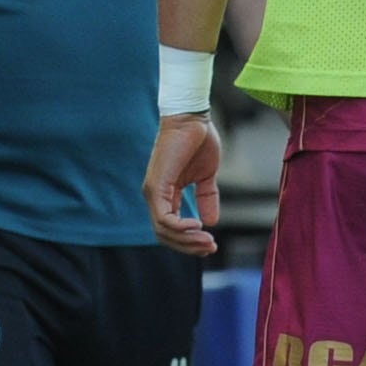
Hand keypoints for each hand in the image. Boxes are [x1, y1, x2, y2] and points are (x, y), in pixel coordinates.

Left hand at [145, 111, 223, 255]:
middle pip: (165, 235)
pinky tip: (198, 227)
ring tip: (208, 241)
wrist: (192, 118)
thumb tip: (211, 222)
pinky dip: (180, 227)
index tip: (212, 244)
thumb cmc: (198, 140)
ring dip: (187, 240)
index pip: (171, 228)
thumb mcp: (207, 175)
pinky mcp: (156, 186)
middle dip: (188, 246)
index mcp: (166, 195)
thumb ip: (207, 197)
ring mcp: (153, 192)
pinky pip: (164, 218)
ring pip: (163, 231)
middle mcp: (155, 196)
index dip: (190, 240)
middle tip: (211, 248)